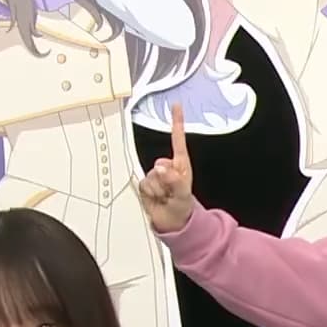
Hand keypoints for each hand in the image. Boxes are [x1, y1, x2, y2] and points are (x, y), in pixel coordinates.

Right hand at [138, 104, 194, 232]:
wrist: (172, 221)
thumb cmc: (182, 206)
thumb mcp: (183, 194)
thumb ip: (174, 181)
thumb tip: (160, 168)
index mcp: (180, 164)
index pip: (177, 140)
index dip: (176, 123)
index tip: (176, 106)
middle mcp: (166, 167)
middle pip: (159, 165)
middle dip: (164, 181)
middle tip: (171, 193)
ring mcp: (154, 175)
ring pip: (150, 177)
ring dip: (158, 190)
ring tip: (165, 197)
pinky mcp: (145, 184)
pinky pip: (143, 184)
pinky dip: (150, 193)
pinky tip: (157, 198)